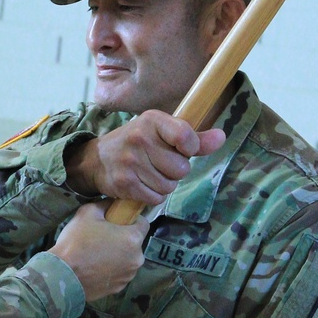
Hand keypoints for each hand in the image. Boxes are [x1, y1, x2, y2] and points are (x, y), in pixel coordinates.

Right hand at [50, 201, 148, 300]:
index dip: (132, 219)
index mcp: (132, 238)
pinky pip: (119, 274)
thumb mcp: (87, 212)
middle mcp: (137, 258)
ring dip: (118, 255)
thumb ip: (105, 205)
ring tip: (97, 254)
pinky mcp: (119, 288)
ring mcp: (128, 275)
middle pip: (135, 243)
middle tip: (103, 237)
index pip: (144, 223)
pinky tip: (96, 267)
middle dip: (123, 239)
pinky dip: (112, 270)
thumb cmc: (76, 242)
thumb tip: (112, 204)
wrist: (62, 275)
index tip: (118, 220)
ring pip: (128, 259)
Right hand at [65, 111, 225, 204]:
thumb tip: (221, 137)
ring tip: (149, 174)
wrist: (96, 160)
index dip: (190, 148)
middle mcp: (139, 138)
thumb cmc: (136, 144)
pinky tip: (142, 184)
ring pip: (169, 186)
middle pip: (181, 168)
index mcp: (152, 120)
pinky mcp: (125, 183)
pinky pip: (156, 198)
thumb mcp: (161, 133)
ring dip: (163, 185)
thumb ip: (193, 137)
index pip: (185, 136)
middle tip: (159, 163)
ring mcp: (130, 162)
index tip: (181, 148)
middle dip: (174, 171)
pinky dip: (152, 195)